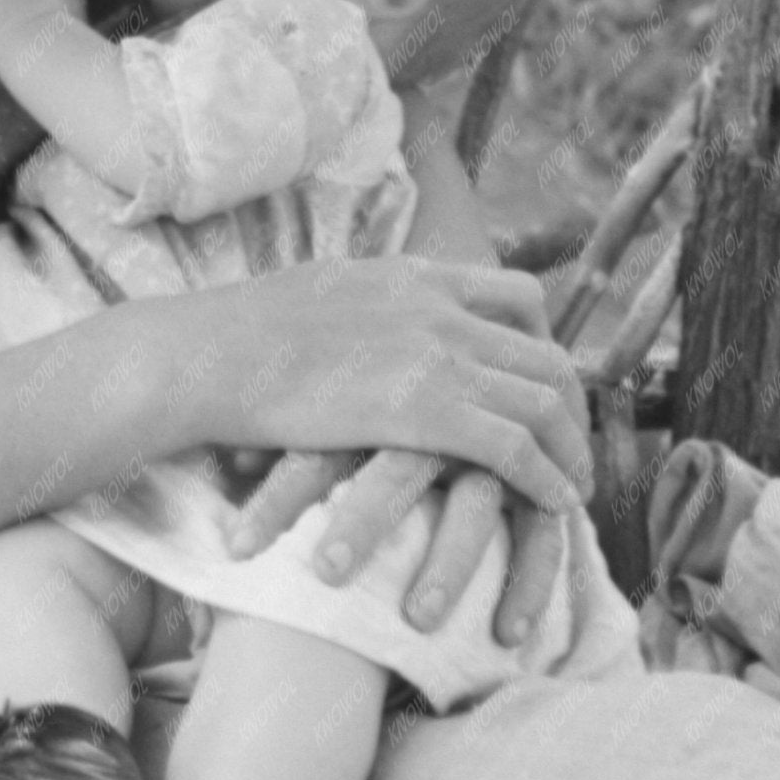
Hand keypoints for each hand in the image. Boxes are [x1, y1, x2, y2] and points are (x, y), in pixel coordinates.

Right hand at [175, 255, 591, 525]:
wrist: (206, 357)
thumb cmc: (238, 338)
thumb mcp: (322, 294)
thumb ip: (368, 306)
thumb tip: (370, 323)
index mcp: (416, 276)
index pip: (520, 293)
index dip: (545, 344)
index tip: (545, 385)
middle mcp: (440, 309)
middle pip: (547, 354)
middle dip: (573, 408)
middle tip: (572, 448)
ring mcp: (437, 356)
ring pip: (545, 402)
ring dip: (570, 450)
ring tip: (573, 487)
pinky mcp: (424, 410)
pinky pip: (516, 448)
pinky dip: (546, 478)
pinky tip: (552, 503)